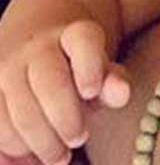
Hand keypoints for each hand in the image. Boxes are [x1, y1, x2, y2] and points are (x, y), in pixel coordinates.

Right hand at [0, 20, 128, 164]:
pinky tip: (30, 160)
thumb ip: (113, 82)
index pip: (83, 41)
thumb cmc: (78, 67)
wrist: (36, 41)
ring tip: (60, 156)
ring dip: (40, 144)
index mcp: (75, 35)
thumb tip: (121, 93)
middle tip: (79, 139)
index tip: (91, 92)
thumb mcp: (101, 69)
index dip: (89, 66)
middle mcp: (37, 47)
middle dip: (66, 121)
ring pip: (19, 113)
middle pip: (49, 83)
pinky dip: (11, 152)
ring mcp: (7, 68)